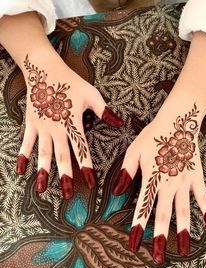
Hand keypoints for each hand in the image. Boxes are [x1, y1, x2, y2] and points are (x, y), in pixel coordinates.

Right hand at [16, 53, 123, 199]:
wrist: (45, 70)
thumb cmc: (71, 82)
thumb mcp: (91, 94)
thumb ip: (104, 111)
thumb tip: (120, 123)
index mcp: (73, 123)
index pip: (82, 150)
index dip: (87, 167)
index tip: (92, 183)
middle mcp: (57, 129)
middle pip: (62, 156)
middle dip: (65, 177)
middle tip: (67, 195)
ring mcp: (42, 127)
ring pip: (43, 153)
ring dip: (43, 171)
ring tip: (41, 189)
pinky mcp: (31, 124)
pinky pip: (26, 142)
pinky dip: (23, 156)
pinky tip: (21, 170)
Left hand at [112, 103, 205, 263]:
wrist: (177, 122)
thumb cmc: (153, 136)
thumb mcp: (134, 151)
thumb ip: (126, 172)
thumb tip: (117, 193)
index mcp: (151, 178)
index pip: (143, 207)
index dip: (138, 227)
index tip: (134, 245)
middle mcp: (168, 184)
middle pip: (163, 215)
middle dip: (159, 237)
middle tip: (157, 258)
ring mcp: (185, 182)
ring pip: (183, 211)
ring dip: (183, 231)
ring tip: (184, 251)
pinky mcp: (196, 177)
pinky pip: (203, 197)